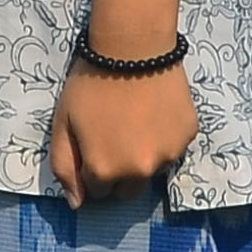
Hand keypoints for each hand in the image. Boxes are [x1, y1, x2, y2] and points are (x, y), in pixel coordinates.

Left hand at [47, 0, 197, 207]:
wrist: (133, 47)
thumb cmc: (90, 85)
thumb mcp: (63, 125)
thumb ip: (65, 168)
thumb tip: (77, 204)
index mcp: (104, 171)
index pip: (96, 191)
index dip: (91, 168)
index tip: (92, 144)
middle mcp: (139, 172)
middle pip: (127, 189)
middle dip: (118, 171)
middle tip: (114, 135)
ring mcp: (168, 156)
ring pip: (152, 170)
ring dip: (143, 156)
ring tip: (135, 121)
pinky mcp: (188, 136)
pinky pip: (172, 148)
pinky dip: (163, 137)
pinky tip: (154, 111)